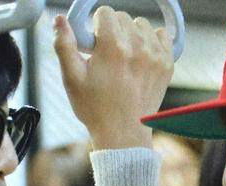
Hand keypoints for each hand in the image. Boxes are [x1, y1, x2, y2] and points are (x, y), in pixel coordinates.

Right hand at [53, 8, 173, 149]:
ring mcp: (155, 56)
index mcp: (112, 47)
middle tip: (107, 55)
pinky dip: (151, 42)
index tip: (94, 44)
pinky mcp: (167, 64)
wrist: (123, 133)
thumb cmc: (95, 109)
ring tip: (124, 57)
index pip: (105, 12)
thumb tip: (58, 19)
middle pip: (123, 17)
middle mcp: (137, 47)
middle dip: (112, 30)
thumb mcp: (72, 79)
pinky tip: (140, 57)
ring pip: (142, 25)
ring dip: (132, 35)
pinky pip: (162, 36)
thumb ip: (64, 45)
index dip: (96, 26)